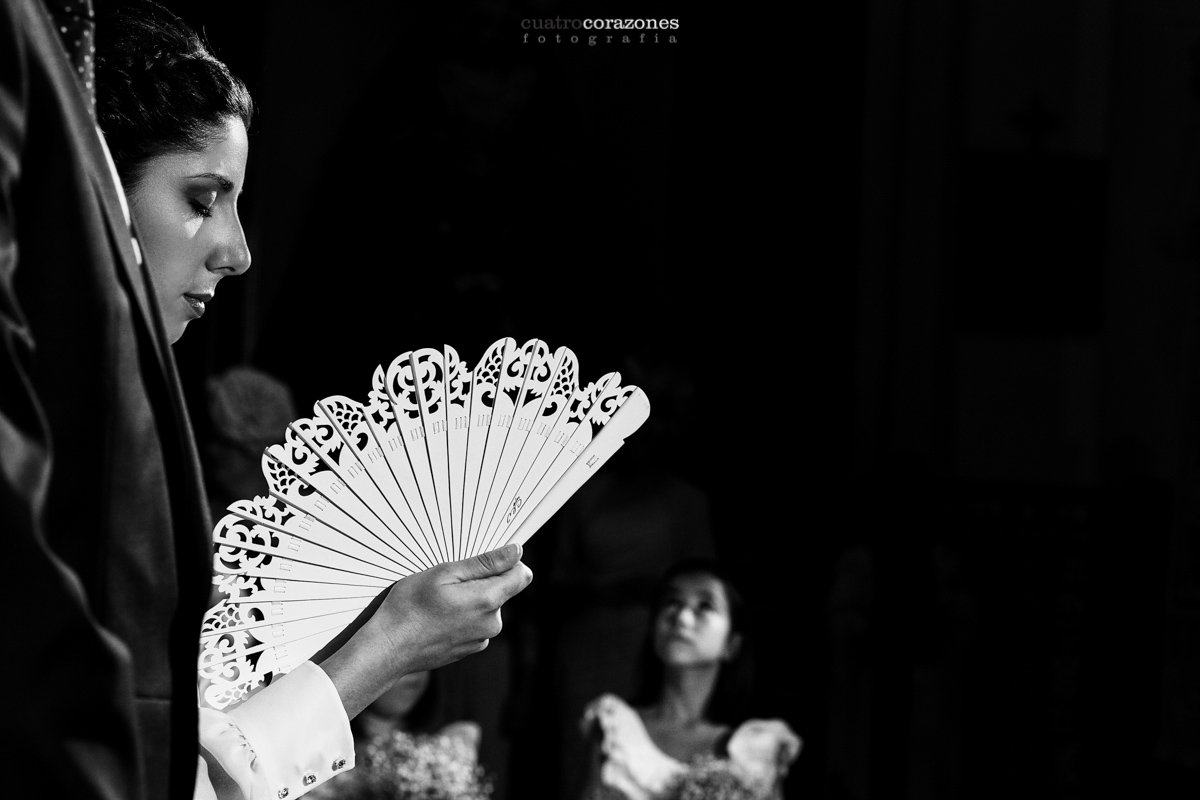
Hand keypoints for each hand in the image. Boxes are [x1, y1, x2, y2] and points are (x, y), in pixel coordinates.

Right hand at [317, 543, 531, 718]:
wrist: (388, 648)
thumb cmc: (411, 606)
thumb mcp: (445, 573)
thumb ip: (485, 563)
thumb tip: (517, 552)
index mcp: (489, 600)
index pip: (522, 575)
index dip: (508, 563)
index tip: (485, 559)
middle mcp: (491, 623)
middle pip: (501, 591)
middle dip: (481, 582)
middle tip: (448, 581)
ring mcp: (481, 640)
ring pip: (486, 608)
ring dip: (470, 600)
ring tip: (439, 601)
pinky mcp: (469, 649)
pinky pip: (474, 624)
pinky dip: (461, 617)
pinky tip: (438, 617)